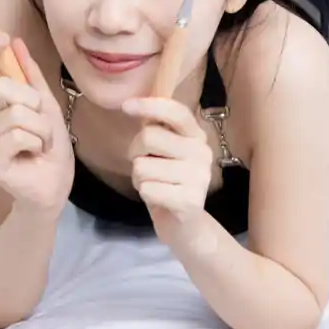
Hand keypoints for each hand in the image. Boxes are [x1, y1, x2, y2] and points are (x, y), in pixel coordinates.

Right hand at [0, 36, 72, 215]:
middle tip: (39, 122)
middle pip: (1, 87)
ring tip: (40, 144)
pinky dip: (37, 143)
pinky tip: (34, 155)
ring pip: (16, 113)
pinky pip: (18, 135)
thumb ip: (31, 77)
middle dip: (31, 100)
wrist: (53, 187)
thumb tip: (16, 43)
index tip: (2, 37)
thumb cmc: (48, 149)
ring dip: (40, 128)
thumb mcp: (46, 107)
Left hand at [123, 96, 215, 242]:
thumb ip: (157, 129)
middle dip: (135, 152)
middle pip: (149, 136)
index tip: (126, 106)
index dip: (149, 105)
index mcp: (196, 135)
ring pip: (143, 166)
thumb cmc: (169, 181)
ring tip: (153, 184)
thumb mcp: (166, 151)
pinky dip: (145, 194)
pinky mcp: (190, 200)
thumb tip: (134, 104)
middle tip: (145, 165)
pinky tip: (158, 199)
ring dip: (139, 178)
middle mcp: (202, 152)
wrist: (184, 225)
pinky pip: (148, 189)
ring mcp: (198, 177)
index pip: (175, 112)